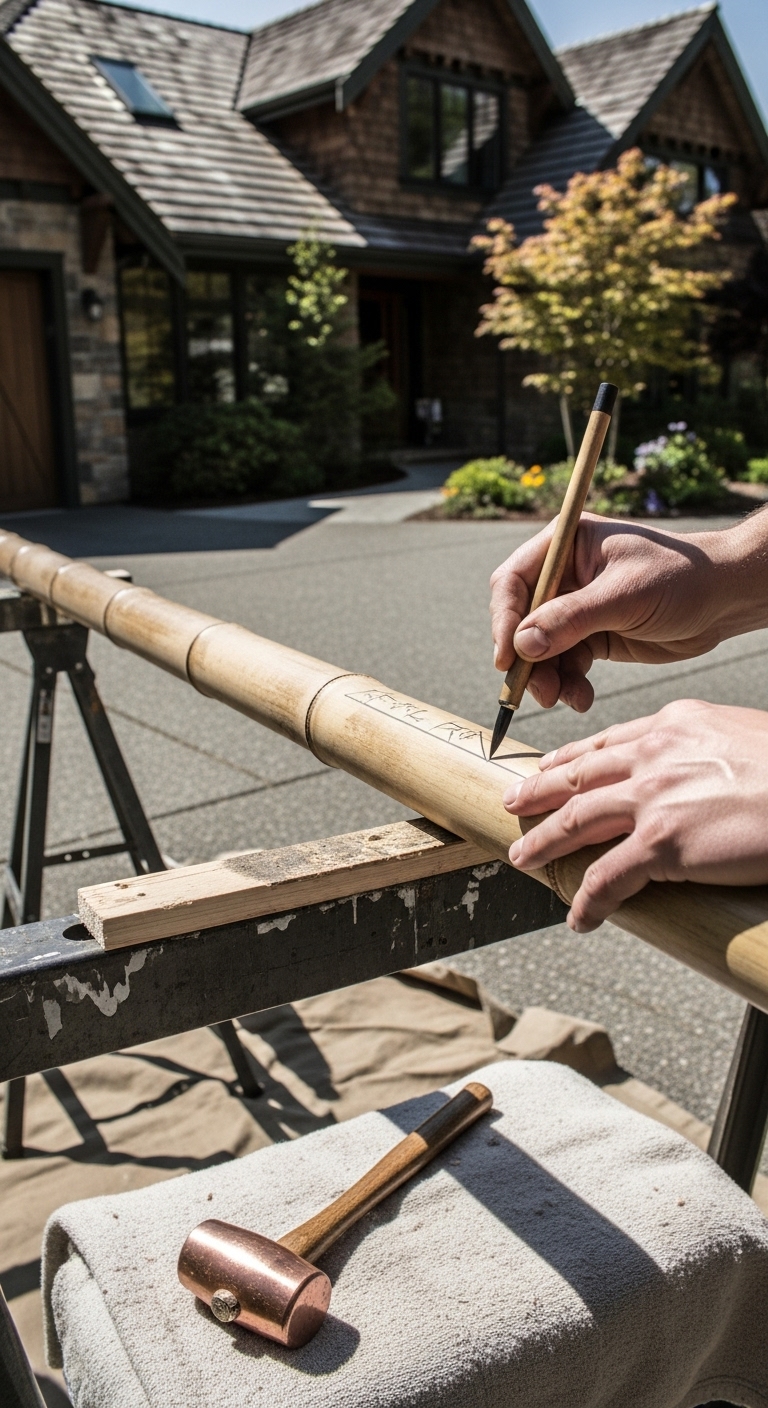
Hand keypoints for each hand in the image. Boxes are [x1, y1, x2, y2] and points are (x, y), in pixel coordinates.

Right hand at [490, 514, 766, 711]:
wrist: (724, 600)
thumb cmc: (680, 578)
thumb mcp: (624, 596)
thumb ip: (571, 619)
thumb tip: (522, 646)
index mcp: (565, 546)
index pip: (514, 581)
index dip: (505, 620)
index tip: (508, 657)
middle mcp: (564, 576)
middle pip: (521, 621)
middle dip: (527, 658)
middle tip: (536, 690)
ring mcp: (576, 608)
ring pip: (541, 650)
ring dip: (547, 677)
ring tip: (562, 698)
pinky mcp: (592, 637)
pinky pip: (565, 665)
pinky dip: (568, 684)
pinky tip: (582, 697)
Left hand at [504, 700, 767, 930]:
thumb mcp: (737, 737)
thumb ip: (699, 751)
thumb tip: (691, 775)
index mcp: (673, 725)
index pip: (605, 742)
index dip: (567, 758)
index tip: (546, 768)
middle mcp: (654, 755)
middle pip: (577, 776)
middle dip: (538, 793)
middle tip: (513, 804)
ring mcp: (654, 798)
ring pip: (576, 822)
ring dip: (545, 843)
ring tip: (525, 858)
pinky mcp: (663, 845)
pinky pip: (608, 878)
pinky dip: (587, 900)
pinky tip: (580, 916)